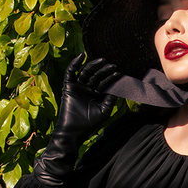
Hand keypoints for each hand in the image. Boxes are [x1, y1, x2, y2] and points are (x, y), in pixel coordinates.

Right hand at [34, 55, 119, 186]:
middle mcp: (87, 89)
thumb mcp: (104, 111)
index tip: (119, 73)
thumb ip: (110, 99)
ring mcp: (78, 87)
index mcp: (96, 95)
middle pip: (96, 76)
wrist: (74, 131)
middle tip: (113, 65)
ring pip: (86, 72)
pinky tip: (81, 56)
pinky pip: (70, 72)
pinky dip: (75, 63)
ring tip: (103, 61)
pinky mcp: (68, 86)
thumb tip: (118, 87)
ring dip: (94, 65)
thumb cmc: (89, 124)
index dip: (111, 78)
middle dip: (104, 70)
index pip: (104, 83)